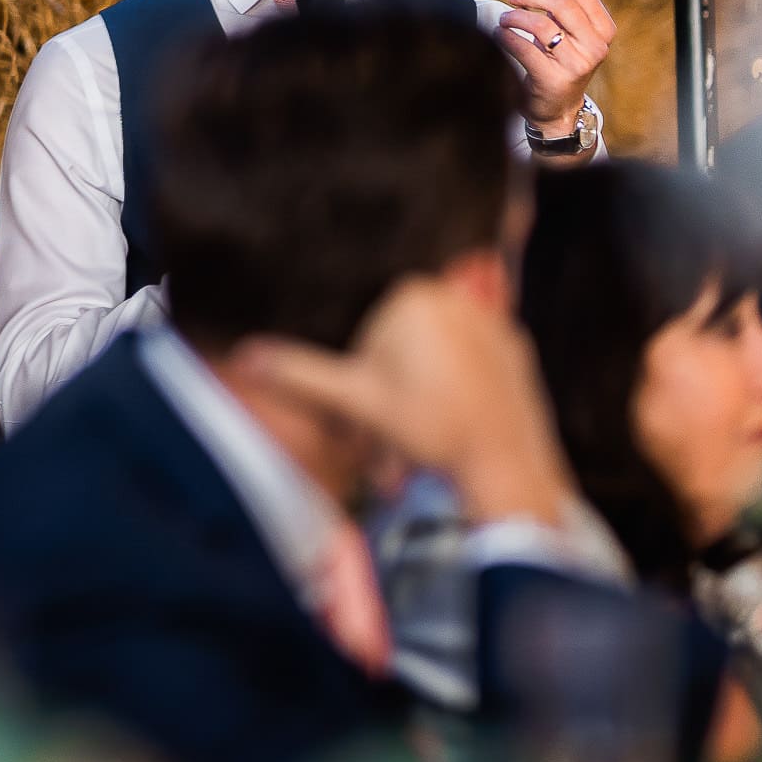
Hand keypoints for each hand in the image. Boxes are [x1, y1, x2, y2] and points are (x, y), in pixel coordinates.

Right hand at [236, 278, 576, 526]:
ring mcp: (490, 321)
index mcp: (413, 298)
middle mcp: (455, 299)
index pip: (367, 339)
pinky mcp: (515, 347)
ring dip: (423, 391)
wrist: (504, 463)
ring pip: (435, 355)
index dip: (363, 384)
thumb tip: (246, 356)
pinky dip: (459, 388)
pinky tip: (460, 419)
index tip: (376, 417)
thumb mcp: (355, 401)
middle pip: (402, 346)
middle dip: (394, 389)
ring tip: (431, 431)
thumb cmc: (430, 428)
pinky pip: (469, 362)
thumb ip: (300, 374)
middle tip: (401, 431)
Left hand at [496, 0, 616, 131]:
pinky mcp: (554, 80)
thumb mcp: (564, 26)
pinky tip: (499, 34)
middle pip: (562, 4)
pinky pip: (524, 50)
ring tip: (504, 18)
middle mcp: (596, 46)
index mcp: (604, 29)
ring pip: (542, 26)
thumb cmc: (559, 59)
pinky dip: (506, 37)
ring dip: (515, 16)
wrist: (556, 107)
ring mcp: (577, 65)